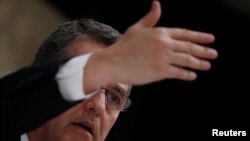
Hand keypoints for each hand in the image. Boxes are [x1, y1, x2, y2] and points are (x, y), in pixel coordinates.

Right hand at [85, 1, 217, 90]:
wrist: (113, 62)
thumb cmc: (124, 45)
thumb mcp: (137, 28)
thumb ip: (150, 18)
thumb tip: (157, 4)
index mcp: (160, 32)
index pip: (185, 33)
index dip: (200, 36)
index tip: (211, 39)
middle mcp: (164, 44)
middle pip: (189, 47)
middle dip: (204, 50)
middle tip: (214, 54)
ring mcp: (163, 58)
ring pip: (186, 60)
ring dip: (199, 63)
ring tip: (207, 65)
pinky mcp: (160, 71)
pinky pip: (178, 73)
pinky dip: (187, 74)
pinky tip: (192, 76)